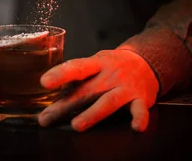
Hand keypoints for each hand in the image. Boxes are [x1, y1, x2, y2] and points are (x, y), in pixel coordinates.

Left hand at [38, 48, 158, 131]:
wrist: (146, 63)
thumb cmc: (112, 67)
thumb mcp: (95, 64)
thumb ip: (77, 79)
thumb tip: (53, 94)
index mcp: (97, 63)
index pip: (77, 67)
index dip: (61, 74)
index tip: (44, 82)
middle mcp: (111, 74)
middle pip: (87, 91)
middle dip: (66, 105)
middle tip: (46, 118)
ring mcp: (126, 87)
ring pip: (109, 101)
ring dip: (92, 114)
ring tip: (76, 125)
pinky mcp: (141, 99)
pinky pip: (140, 110)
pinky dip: (139, 119)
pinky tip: (135, 128)